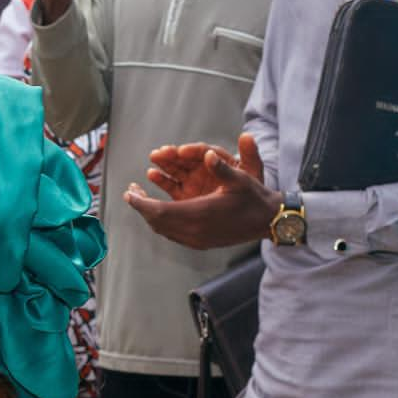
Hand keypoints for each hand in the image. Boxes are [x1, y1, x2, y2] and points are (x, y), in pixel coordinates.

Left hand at [129, 134, 280, 249]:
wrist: (268, 222)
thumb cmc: (254, 198)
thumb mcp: (240, 178)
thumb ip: (221, 167)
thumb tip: (207, 153)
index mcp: (200, 214)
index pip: (160, 212)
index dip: (141, 203)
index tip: (129, 193)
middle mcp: (196, 231)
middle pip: (158, 222)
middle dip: (142, 207)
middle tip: (131, 193)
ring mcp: (198, 240)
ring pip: (164, 230)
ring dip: (150, 215)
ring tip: (142, 200)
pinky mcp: (201, 243)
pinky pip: (173, 235)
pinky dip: (162, 224)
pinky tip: (160, 212)